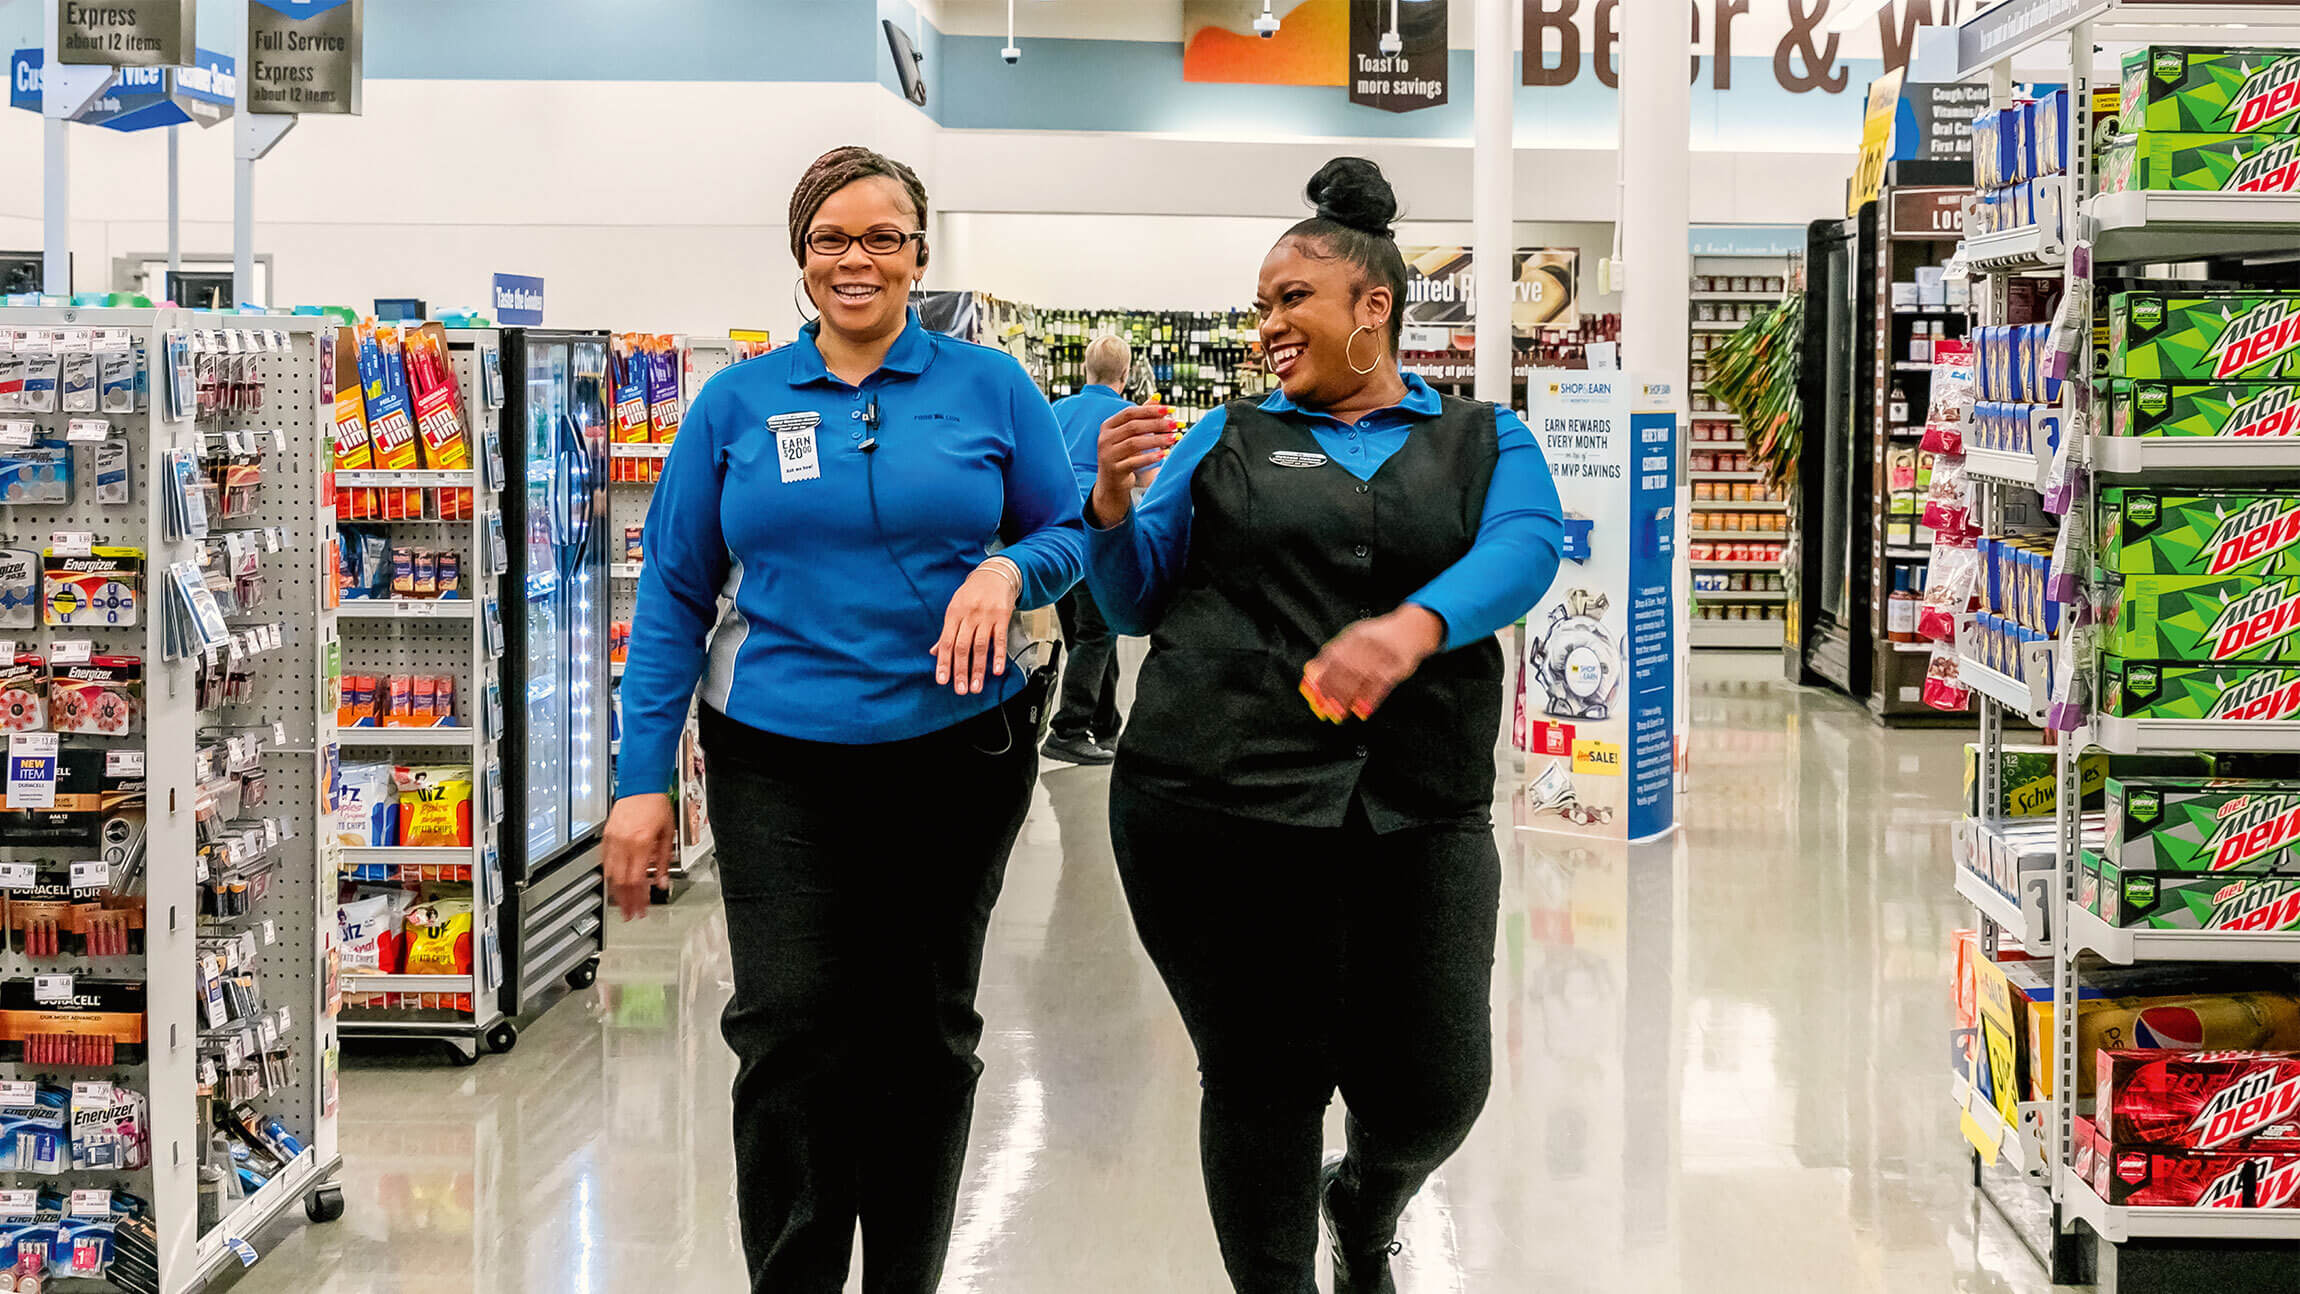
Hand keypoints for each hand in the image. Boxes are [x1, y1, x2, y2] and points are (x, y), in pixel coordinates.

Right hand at [604, 794, 673, 920]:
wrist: (642, 784)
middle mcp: (624, 843)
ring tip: (621, 904)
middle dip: (625, 901)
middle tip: (630, 914)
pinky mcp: (606, 835)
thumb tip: (662, 882)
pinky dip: (609, 874)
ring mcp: (612, 839)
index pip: (637, 880)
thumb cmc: (657, 804)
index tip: (641, 910)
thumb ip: (664, 861)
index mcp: (641, 844)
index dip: (638, 898)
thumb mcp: (668, 834)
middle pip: (621, 881)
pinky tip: (613, 883)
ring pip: (610, 873)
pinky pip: (605, 860)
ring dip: (616, 891)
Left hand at [933, 561, 1020, 694]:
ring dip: (978, 669)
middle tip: (961, 689)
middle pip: (962, 647)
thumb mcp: (955, 608)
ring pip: (980, 646)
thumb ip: (947, 632)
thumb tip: (933, 652)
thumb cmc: (972, 593)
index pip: (946, 642)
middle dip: (960, 670)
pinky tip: (996, 670)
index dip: (943, 662)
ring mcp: (986, 616)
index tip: (942, 680)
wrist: (994, 574)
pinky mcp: (1002, 616)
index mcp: (953, 614)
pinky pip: (1000, 639)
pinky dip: (998, 656)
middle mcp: (968, 615)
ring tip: (976, 686)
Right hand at [1088, 404, 1177, 528]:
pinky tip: (1165, 454)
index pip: (1130, 413)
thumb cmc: (1123, 454)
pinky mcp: (1115, 470)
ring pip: (1135, 443)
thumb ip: (1141, 416)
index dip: (1150, 410)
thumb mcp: (1129, 434)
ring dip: (1157, 440)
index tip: (1170, 410)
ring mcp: (1108, 455)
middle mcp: (1105, 439)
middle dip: (1157, 424)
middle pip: (1134, 427)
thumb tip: (1157, 397)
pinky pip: (1135, 462)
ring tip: (1174, 438)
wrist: (1111, 482)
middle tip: (1176, 424)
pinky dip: (1151, 457)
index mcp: (1108, 426)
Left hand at [1301, 606, 1445, 721]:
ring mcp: (1380, 654)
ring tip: (1340, 714)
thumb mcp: (1356, 637)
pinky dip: (1369, 700)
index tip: (1314, 695)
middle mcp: (1365, 643)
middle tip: (1326, 710)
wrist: (1411, 629)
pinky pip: (1380, 685)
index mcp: (1352, 636)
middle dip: (1332, 692)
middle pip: (1344, 669)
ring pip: (1360, 678)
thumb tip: (1311, 673)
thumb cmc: (1379, 638)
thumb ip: (1336, 653)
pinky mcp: (1395, 666)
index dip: (1321, 678)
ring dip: (1347, 698)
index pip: (1331, 658)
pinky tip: (1362, 711)